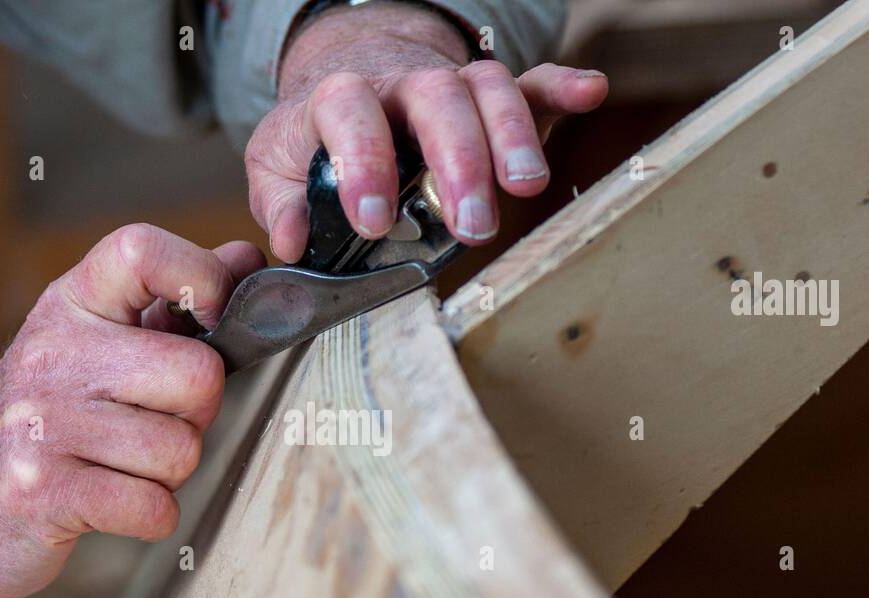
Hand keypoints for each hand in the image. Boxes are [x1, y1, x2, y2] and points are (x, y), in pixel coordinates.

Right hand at [0, 225, 264, 597]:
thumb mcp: (95, 343)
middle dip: (196, 415)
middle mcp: (52, 353)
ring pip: (180, 451)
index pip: (143, 250)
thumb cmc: (47, 421)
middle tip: (157, 422)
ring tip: (122, 466)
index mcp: (71, 304)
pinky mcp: (42, 492)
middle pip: (197, 376)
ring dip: (168, 473)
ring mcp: (41, 422)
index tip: (213, 321)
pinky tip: (113, 503)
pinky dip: (150, 518)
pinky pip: (154, 508)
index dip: (203, 280)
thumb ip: (172, 302)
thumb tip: (248, 260)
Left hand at [245, 2, 608, 261]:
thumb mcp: (277, 167)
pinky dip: (561, 88)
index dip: (363, 161)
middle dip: (458, 159)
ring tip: (525, 186)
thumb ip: (281, 204)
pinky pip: (530, 83)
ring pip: (487, 91)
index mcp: (340, 98)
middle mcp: (401, 84)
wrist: (347, 90)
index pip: (350, 112)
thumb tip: (291, 243)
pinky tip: (591, 92)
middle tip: (472, 223)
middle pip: (436, 100)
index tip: (372, 221)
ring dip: (511, 136)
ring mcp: (450, 85)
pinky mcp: (489, 98)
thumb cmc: (313, 141)